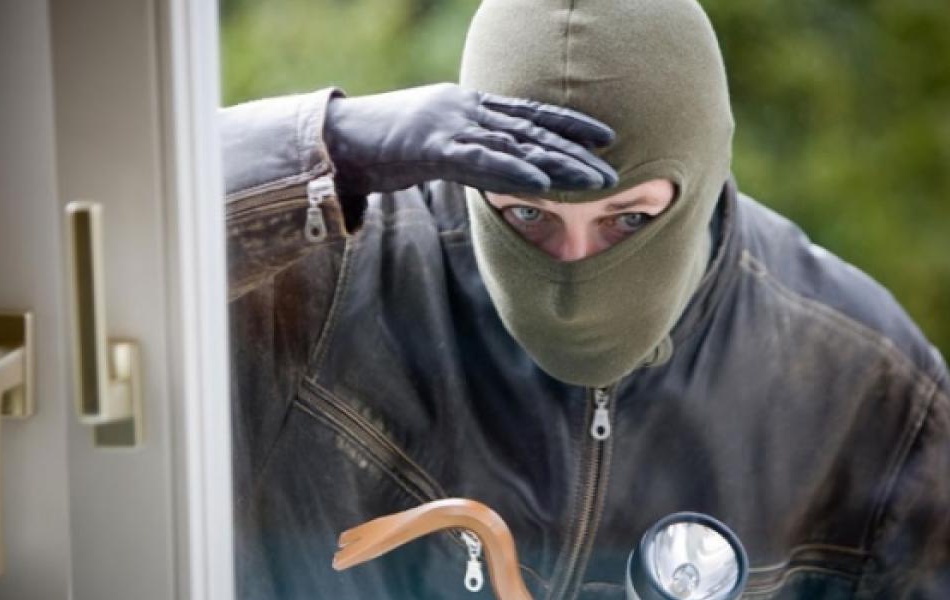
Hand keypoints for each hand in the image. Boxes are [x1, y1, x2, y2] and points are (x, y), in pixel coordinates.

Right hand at [323, 83, 616, 196]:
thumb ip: (466, 153)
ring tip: (594, 181)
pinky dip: (513, 170)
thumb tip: (494, 171)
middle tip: (614, 172)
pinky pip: (479, 159)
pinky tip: (542, 182)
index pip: (528, 114)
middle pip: (531, 130)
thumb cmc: (381, 145)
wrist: (334, 138)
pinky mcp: (431, 145)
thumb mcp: (432, 145)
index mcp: (468, 105)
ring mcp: (450, 123)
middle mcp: (466, 107)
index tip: (606, 138)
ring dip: (558, 164)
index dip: (569, 124)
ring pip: (515, 143)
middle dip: (575, 152)